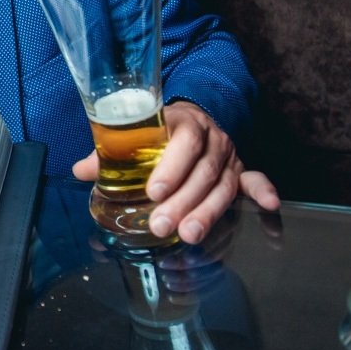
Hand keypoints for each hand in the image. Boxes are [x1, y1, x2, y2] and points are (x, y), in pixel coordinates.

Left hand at [72, 101, 278, 243]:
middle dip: (182, 201)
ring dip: (208, 212)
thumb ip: (109, 152)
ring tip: (190, 235)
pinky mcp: (241, 171)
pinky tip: (271, 206)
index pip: (182, 141)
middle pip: (201, 172)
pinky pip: (255, 180)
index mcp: (183, 122)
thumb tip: (79, 171)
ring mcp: (228, 155)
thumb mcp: (135, 133)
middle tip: (162, 225)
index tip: (154, 191)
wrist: (192, 115)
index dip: (171, 166)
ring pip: (222, 186)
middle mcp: (211, 138)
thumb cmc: (157, 129)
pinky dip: (264, 191)